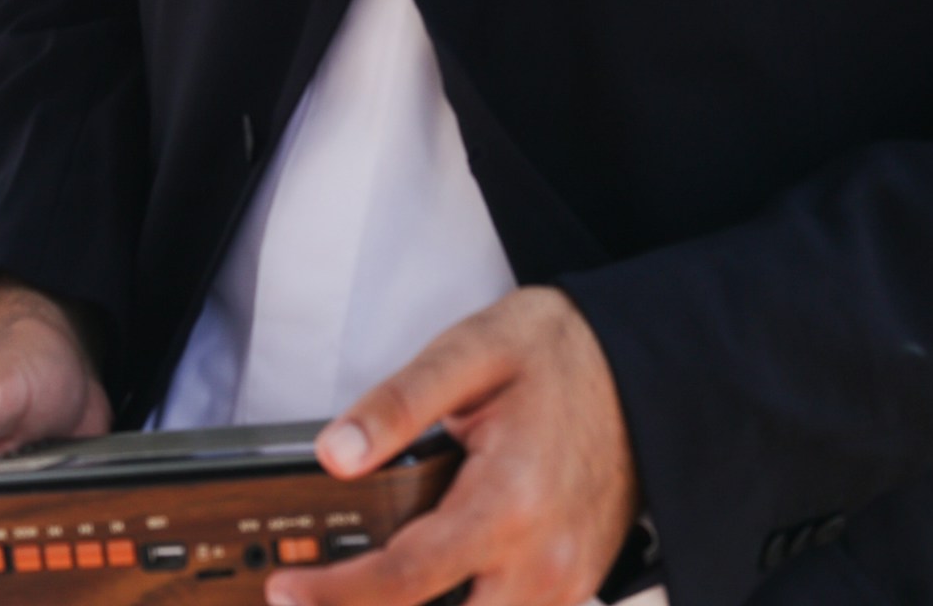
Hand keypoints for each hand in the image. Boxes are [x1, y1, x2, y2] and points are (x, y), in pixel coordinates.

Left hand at [267, 288, 639, 605]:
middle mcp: (542, 560)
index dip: (337, 597)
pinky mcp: (575, 585)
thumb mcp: (472, 351)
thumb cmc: (561, 353)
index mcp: (509, 502)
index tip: (286, 596)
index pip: (406, 578)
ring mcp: (565, 583)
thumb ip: (399, 405)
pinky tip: (426, 585)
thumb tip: (337, 453)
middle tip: (316, 600)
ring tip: (363, 589)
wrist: (645, 369)